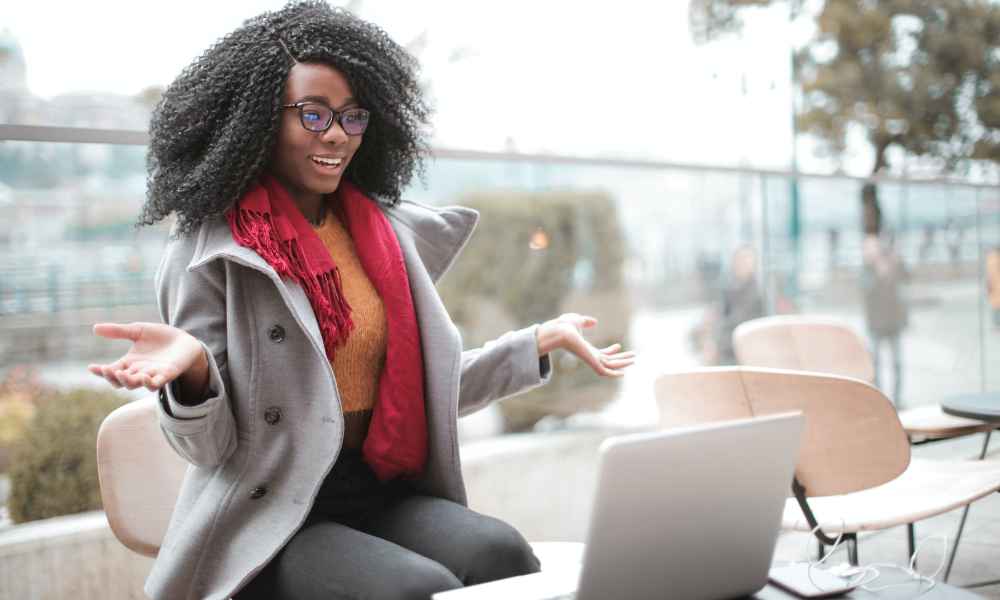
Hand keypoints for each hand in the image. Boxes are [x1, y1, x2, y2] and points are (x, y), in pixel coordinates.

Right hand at [88, 322, 206, 393]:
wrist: (184, 340)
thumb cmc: (160, 337)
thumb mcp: (138, 331)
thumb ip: (118, 331)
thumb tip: (94, 328)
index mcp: (129, 362)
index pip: (111, 370)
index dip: (100, 371)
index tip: (91, 367)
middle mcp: (138, 372)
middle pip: (121, 381)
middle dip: (112, 377)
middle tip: (108, 369)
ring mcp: (152, 375)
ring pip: (136, 385)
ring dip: (128, 381)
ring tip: (122, 373)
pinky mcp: (167, 375)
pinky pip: (156, 384)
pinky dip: (149, 383)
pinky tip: (144, 377)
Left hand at [536, 313, 635, 377]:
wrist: (559, 330)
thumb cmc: (565, 325)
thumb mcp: (578, 321)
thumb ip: (586, 321)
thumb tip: (595, 322)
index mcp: (586, 349)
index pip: (601, 354)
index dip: (611, 351)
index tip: (619, 345)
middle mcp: (589, 356)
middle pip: (609, 361)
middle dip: (621, 359)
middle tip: (633, 356)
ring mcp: (590, 360)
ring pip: (610, 366)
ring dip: (623, 363)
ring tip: (634, 359)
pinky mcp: (591, 362)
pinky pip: (604, 371)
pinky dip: (613, 374)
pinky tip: (623, 373)